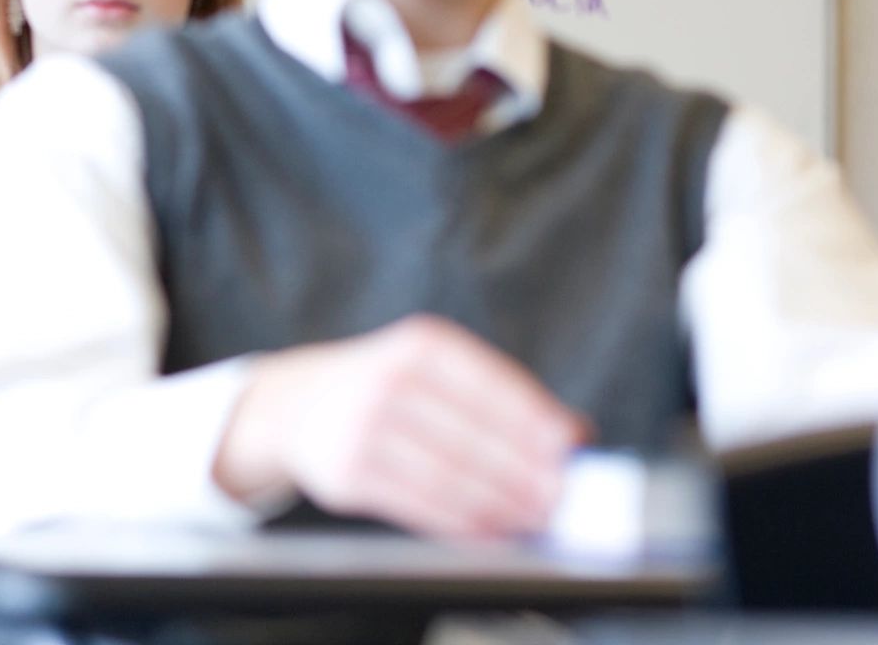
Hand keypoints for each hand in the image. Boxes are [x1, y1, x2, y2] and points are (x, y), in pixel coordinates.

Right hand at [215, 314, 588, 538]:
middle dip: (527, 474)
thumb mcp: (436, 367)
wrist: (299, 404)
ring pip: (449, 477)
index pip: (492, 384)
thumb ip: (501, 395)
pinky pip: (419, 506)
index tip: (574, 447)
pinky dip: (463, 524)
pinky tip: (492, 531)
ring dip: (501, 505)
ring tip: (536, 519)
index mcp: (423, 344)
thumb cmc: (388, 386)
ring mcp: (363, 428)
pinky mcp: (347, 476)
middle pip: (474, 437)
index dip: (537, 419)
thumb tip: (578, 433)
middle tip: (563, 498)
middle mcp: (390, 380)